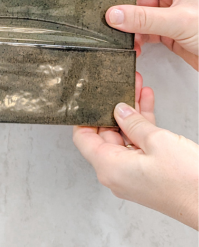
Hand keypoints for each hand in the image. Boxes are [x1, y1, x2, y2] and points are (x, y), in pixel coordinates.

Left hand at [73, 72, 198, 228]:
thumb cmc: (187, 183)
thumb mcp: (157, 141)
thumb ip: (133, 123)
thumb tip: (119, 110)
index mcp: (109, 166)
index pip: (83, 138)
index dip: (85, 116)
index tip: (89, 99)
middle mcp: (115, 172)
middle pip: (105, 133)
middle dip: (113, 107)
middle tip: (120, 86)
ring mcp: (131, 172)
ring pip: (124, 135)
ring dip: (131, 112)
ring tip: (136, 87)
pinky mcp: (146, 171)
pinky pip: (138, 143)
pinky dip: (142, 124)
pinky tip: (146, 102)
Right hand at [106, 0, 198, 69]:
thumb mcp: (179, 21)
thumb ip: (142, 18)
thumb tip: (113, 14)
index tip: (104, 3)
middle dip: (123, 14)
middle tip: (108, 24)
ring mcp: (169, 13)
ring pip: (138, 17)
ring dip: (128, 29)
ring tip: (120, 38)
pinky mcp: (168, 31)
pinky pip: (144, 31)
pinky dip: (136, 39)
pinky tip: (133, 46)